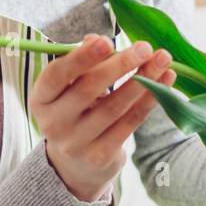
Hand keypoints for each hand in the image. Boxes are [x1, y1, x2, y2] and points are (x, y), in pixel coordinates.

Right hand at [30, 35, 175, 201]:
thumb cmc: (76, 112)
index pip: (57, 75)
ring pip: (115, 106)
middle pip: (88, 89)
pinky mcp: (100, 156)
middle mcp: (53, 123)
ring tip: (163, 60)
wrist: (76, 166)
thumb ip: (82, 64)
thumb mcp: (70, 89)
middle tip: (145, 48)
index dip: (81, 57)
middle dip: (120, 65)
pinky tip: (165, 82)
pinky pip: (130, 123)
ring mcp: (76, 143)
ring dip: (143, 80)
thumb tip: (96, 39)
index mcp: (41, 99)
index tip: (107, 41)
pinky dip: (149, 100)